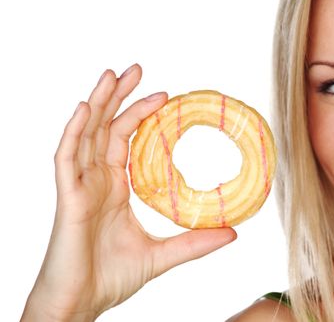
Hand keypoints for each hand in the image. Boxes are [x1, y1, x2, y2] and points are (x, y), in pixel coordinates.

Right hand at [22, 64, 236, 320]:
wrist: (82, 304)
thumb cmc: (112, 278)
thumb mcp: (162, 255)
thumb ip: (195, 243)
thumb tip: (233, 233)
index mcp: (115, 188)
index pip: (126, 140)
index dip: (140, 116)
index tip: (164, 97)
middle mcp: (96, 181)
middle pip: (106, 128)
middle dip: (120, 97)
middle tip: (138, 69)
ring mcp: (80, 186)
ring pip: (86, 134)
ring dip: (98, 102)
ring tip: (113, 74)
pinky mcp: (67, 198)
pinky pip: (65, 157)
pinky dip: (74, 131)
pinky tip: (85, 108)